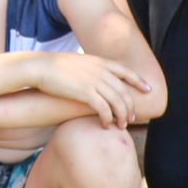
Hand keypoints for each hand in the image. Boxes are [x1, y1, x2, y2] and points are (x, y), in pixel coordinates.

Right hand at [26, 52, 152, 125]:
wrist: (40, 67)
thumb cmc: (53, 66)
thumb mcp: (76, 61)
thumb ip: (89, 67)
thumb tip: (93, 74)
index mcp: (99, 62)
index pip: (125, 71)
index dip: (138, 81)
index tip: (148, 89)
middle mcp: (100, 71)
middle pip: (124, 91)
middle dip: (130, 106)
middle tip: (132, 118)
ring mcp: (94, 81)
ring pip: (117, 101)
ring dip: (122, 116)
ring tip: (121, 126)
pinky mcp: (86, 93)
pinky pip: (104, 109)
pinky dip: (108, 119)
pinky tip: (106, 125)